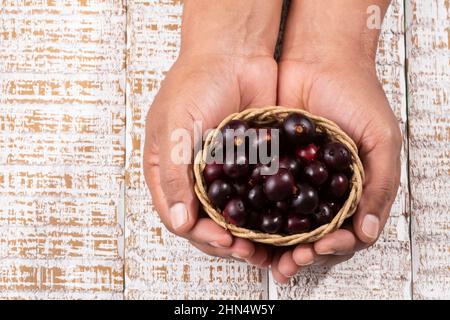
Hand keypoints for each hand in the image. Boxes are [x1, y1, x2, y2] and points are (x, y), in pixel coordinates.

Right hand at [144, 0, 282, 265]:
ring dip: (246, 232)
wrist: (234, 52)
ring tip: (263, 246)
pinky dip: (264, 211)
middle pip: (206, 222)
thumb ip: (175, 175)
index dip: (198, 234)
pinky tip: (276, 221)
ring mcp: (224, 171)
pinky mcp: (250, 163)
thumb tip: (179, 222)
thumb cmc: (195, 82)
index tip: (221, 240)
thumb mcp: (175, 127)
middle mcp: (195, 176)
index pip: (177, 215)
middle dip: (225, 240)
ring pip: (233, 214)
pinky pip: (255, 194)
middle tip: (246, 249)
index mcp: (168, 170)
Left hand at [271, 0, 400, 282]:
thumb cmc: (358, 96)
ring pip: (278, 219)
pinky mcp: (267, 161)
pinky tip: (242, 222)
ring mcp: (291, 175)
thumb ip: (379, 185)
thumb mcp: (380, 140)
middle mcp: (317, 187)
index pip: (340, 230)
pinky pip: (257, 190)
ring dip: (270, 240)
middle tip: (284, 262)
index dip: (329, 246)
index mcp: (347, 189)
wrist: (322, 58)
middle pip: (306, 231)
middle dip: (296, 251)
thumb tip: (368, 232)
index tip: (316, 251)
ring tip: (258, 252)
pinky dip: (251, 209)